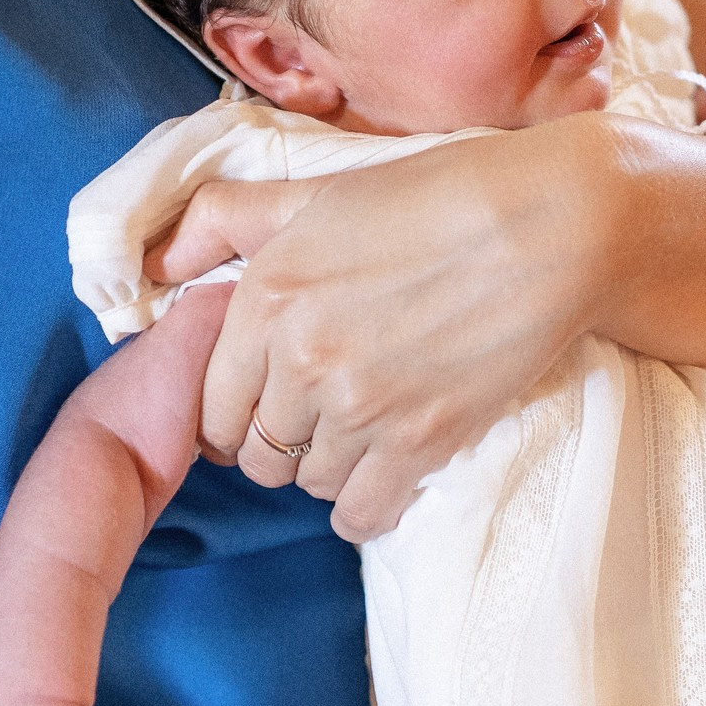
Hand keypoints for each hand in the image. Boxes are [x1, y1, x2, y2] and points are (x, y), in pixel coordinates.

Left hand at [145, 113, 623, 541]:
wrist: (552, 224)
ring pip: (310, 484)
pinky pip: (362, 514)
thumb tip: (154, 265)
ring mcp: (360, 407)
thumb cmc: (439, 195)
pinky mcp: (421, 441)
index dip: (235, 413)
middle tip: (321, 419)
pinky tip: (385, 480)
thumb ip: (223, 221)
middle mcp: (300, 358)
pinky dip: (366, 509)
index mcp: (266, 295)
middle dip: (281, 442)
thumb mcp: (317, 191)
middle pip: (258, 453)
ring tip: (365, 435)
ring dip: (330, 469)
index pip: (213, 403)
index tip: (267, 406)